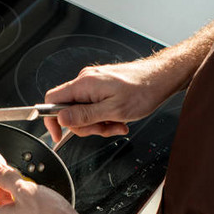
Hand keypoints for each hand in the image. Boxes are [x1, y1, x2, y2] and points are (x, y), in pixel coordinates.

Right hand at [43, 56, 177, 142]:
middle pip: (69, 111)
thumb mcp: (112, 110)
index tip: (58, 135)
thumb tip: (61, 119)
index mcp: (84, 84)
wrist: (161, 78)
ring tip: (117, 124)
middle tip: (104, 129)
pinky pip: (95, 107)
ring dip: (99, 123)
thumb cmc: (142, 91)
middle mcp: (85, 81)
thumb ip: (84, 115)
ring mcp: (94, 84)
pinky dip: (105, 116)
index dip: (51, 120)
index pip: (52, 101)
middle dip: (86, 126)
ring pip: (84, 112)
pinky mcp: (102, 87)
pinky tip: (119, 119)